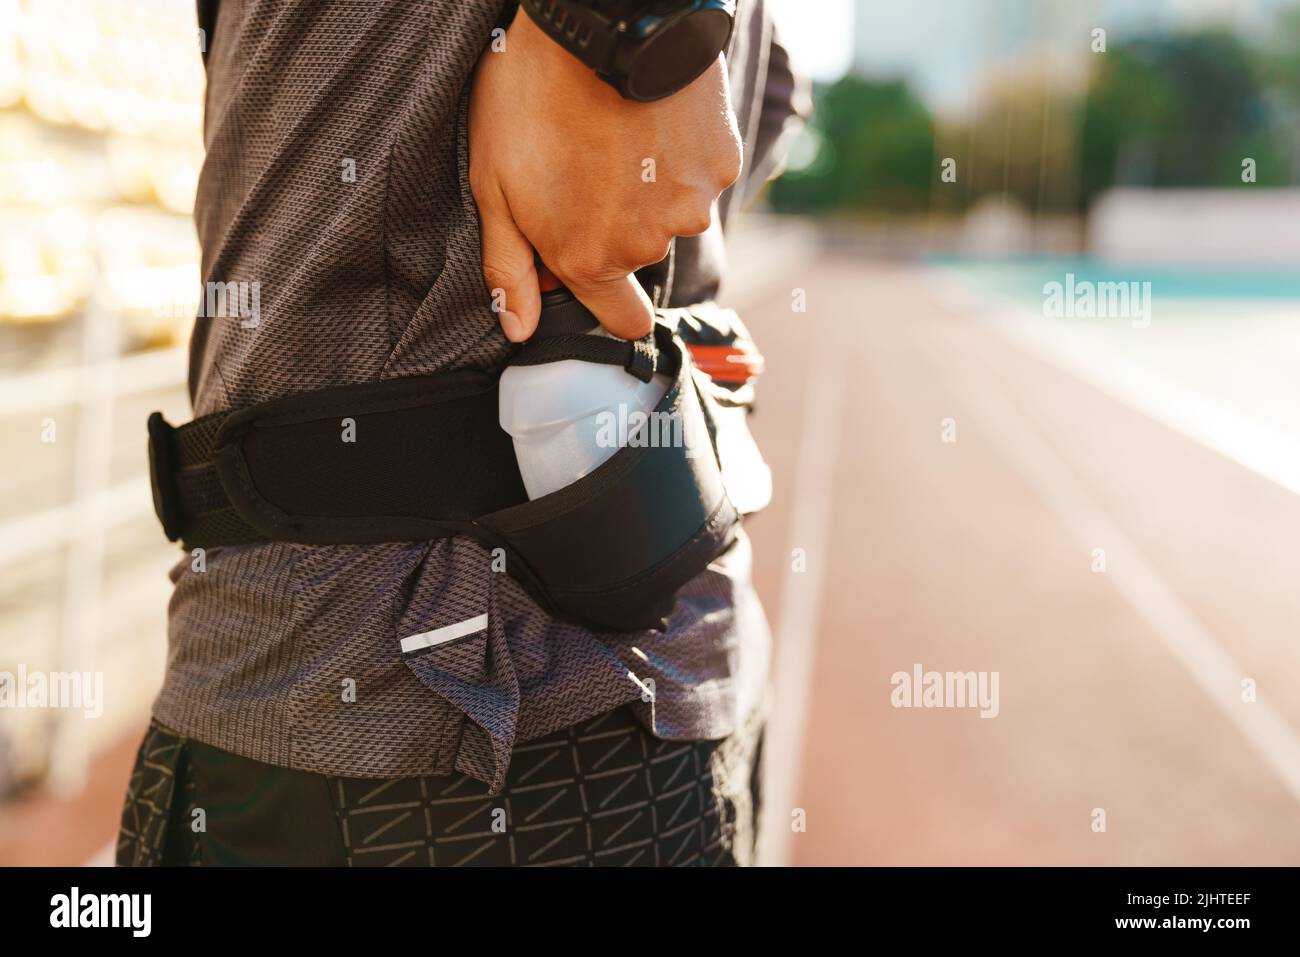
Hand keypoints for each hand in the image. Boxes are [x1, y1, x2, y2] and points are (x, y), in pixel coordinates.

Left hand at [469, 10, 742, 340]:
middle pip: (641, 256)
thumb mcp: (495, 185)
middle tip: (586, 165)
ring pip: (674, 212)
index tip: (592, 269)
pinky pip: (701, 171)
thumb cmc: (533, 98)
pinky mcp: (722, 160)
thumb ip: (508, 265)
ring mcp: (692, 203)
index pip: (623, 320)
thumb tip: (520, 328)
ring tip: (619, 132)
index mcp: (592, 259)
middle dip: (618, 225)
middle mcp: (649, 243)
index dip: (605, 299)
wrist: (602, 19)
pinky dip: (681, 151)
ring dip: (651, 186)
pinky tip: (653, 114)